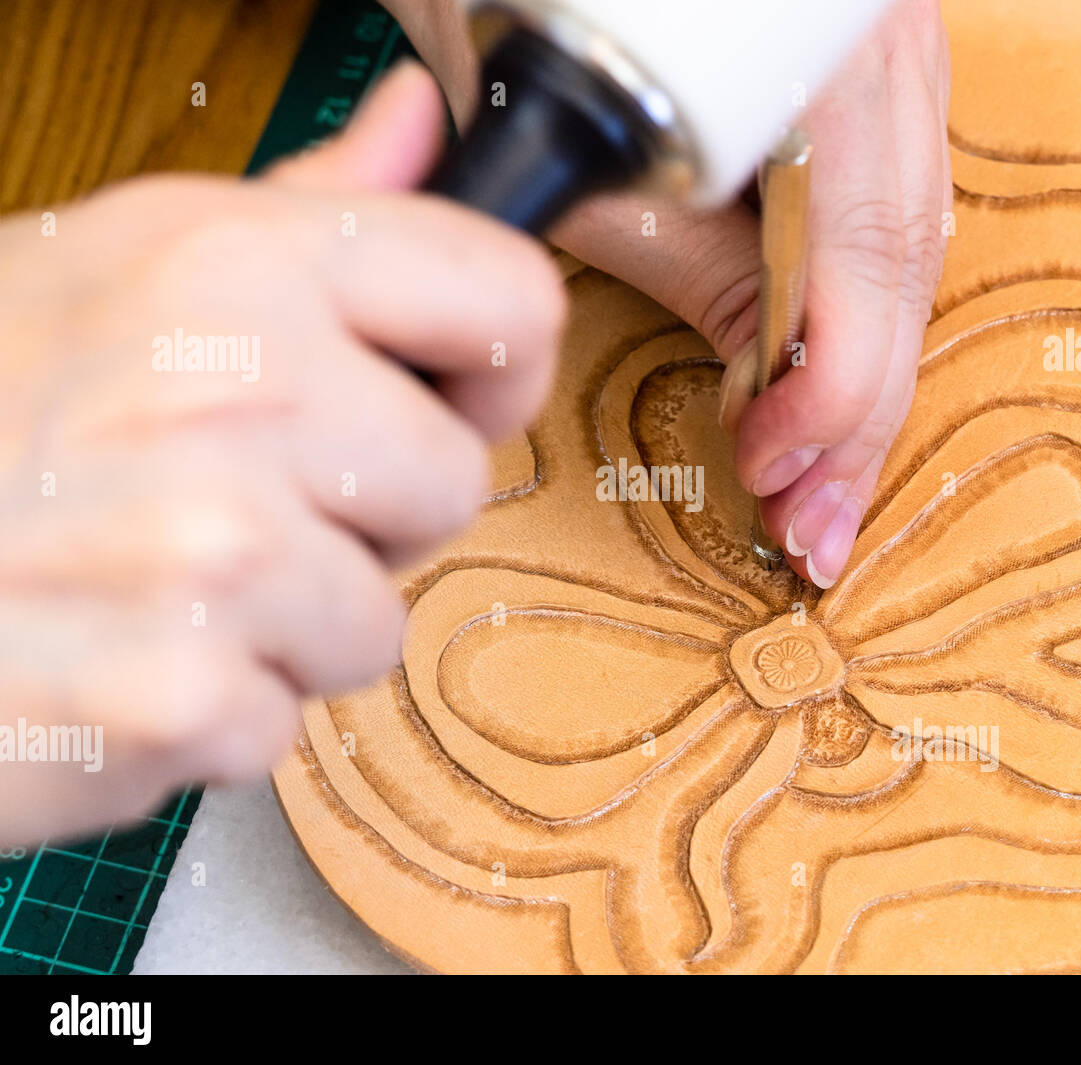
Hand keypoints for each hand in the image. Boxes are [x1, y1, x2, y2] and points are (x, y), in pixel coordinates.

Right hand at [0, 63, 564, 844]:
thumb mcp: (120, 265)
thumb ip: (304, 212)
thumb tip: (422, 123)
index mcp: (236, 266)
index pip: (510, 302)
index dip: (489, 365)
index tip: (434, 394)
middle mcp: (236, 392)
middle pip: (457, 481)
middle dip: (366, 517)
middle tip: (237, 503)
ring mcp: (211, 550)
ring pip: (377, 622)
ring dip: (284, 628)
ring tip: (160, 583)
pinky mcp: (178, 694)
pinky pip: (285, 719)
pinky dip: (210, 714)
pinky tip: (119, 655)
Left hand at [388, 0, 950, 587]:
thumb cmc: (538, 14)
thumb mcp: (603, 158)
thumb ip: (703, 267)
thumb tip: (769, 386)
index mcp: (832, 56)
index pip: (864, 259)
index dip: (830, 391)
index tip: (772, 466)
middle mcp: (887, 50)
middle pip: (903, 270)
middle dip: (859, 418)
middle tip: (816, 527)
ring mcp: (892, 63)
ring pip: (909, 254)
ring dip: (867, 383)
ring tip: (824, 486)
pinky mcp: (868, 92)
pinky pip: (888, 222)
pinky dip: (860, 319)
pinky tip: (835, 391)